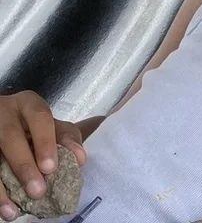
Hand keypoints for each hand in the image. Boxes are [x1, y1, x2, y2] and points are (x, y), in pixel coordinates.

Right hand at [0, 92, 85, 220]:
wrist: (6, 123)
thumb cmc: (34, 126)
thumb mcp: (52, 126)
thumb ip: (67, 139)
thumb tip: (80, 159)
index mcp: (29, 104)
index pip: (40, 117)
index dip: (45, 142)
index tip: (51, 168)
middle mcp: (6, 114)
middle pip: (11, 137)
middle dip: (24, 166)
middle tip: (38, 191)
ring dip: (3, 187)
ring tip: (15, 210)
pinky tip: (5, 208)